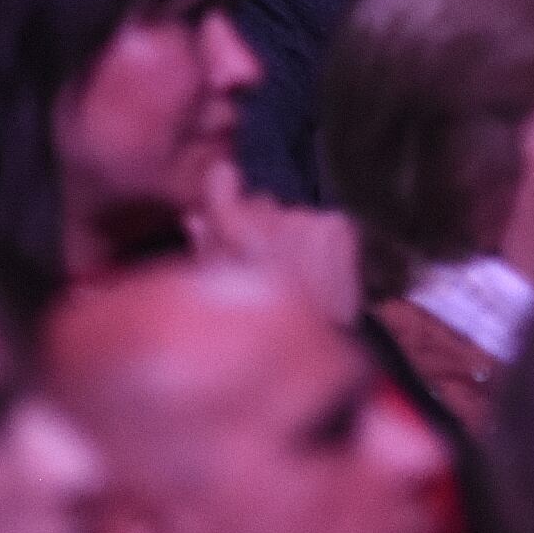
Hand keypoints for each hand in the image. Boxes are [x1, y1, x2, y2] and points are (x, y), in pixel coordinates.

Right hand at [184, 161, 362, 324]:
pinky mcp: (339, 226)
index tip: (226, 180)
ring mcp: (309, 221)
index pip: (223, 185)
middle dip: (262, 227)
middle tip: (268, 267)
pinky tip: (322, 272)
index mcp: (235, 235)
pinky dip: (324, 240)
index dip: (223, 187)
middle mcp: (270, 219)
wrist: (321, 352)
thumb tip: (193, 218)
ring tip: (298, 277)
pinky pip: (326, 221)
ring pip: (294, 214)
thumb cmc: (263, 331)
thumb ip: (207, 250)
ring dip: (294, 235)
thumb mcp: (222, 295)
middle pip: (262, 205)